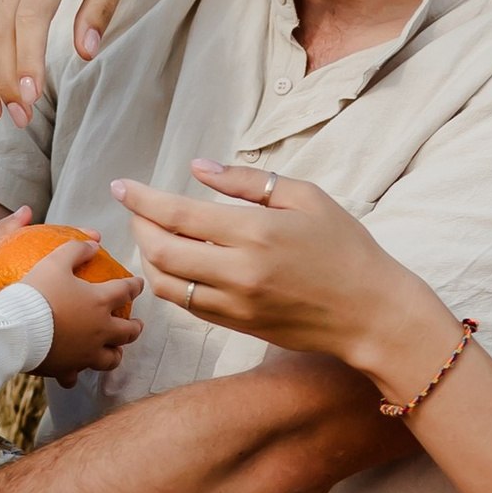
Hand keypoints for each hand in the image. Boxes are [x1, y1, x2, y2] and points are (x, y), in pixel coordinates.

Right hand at [12, 237, 142, 382]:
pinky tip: (72, 374)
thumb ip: (76, 249)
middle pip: (128, 332)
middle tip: (136, 324)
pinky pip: (73, 377)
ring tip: (115, 351)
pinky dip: (73, 375)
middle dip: (135, 327)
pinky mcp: (66, 369)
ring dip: (115, 354)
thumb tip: (93, 244)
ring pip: (110, 359)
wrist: (15, 327)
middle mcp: (99, 330)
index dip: (135, 286)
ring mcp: (85, 353)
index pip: (125, 291)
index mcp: (99, 302)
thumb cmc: (36, 292)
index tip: (139, 285)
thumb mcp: (55, 261)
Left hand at [108, 163, 444, 380]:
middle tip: (136, 210)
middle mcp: (238, 272)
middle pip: (161, 252)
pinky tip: (176, 263)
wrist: (371, 312)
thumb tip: (198, 167)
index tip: (120, 186)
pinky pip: (188, 305)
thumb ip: (246, 182)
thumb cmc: (345, 247)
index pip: (178, 214)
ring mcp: (236, 304)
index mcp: (255, 233)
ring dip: (149, 259)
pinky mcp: (238, 326)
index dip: (141, 199)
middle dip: (139, 227)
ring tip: (153, 236)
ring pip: (167, 284)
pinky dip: (171, 282)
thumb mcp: (305, 197)